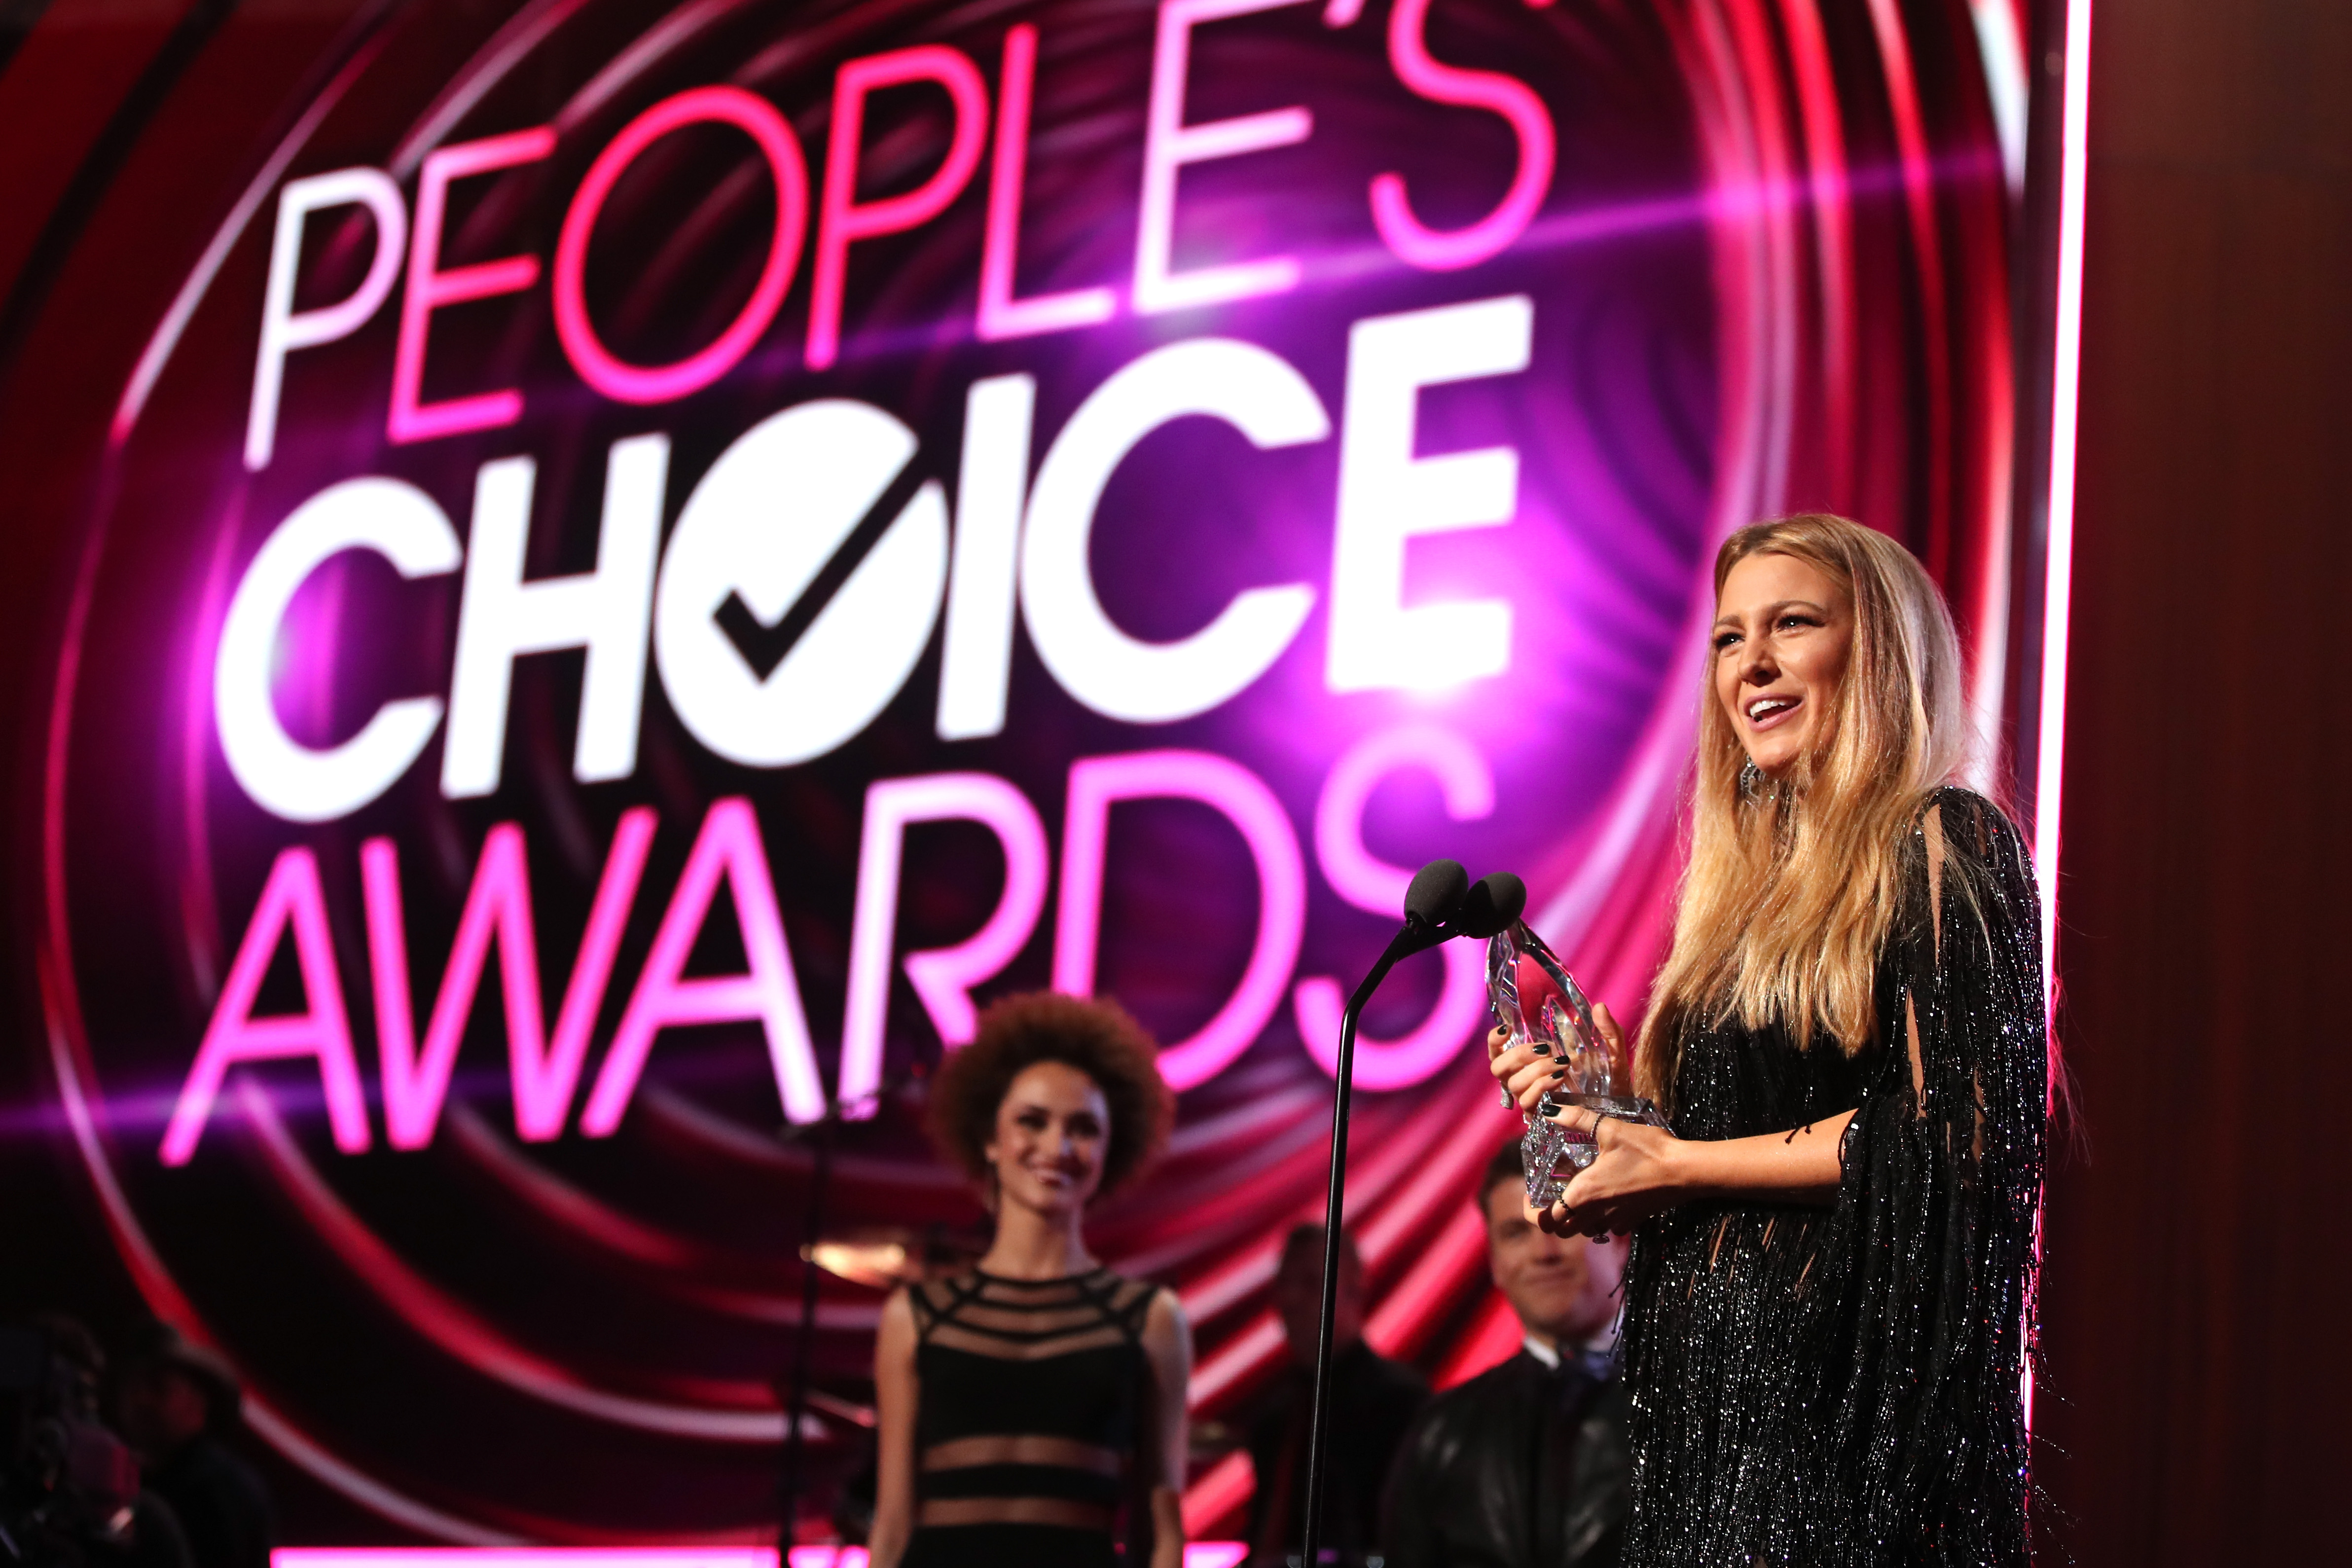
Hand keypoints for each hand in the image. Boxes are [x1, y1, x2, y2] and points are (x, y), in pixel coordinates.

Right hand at [1486, 1001, 1631, 1114]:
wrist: (1618, 1107)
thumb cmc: (1609, 1076)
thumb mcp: (1612, 1050)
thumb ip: (1607, 1029)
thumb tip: (1600, 1006)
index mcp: (1531, 1060)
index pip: (1498, 1051)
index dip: (1494, 1041)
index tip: (1507, 1029)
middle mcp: (1524, 1078)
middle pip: (1498, 1067)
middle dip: (1518, 1055)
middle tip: (1546, 1049)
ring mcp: (1530, 1097)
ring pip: (1513, 1083)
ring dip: (1535, 1070)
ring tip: (1562, 1065)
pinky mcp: (1538, 1114)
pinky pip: (1527, 1101)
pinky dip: (1541, 1087)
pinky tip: (1559, 1079)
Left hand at [1528, 1106, 1687, 1238]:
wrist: (1685, 1172)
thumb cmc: (1648, 1150)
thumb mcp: (1609, 1128)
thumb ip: (1577, 1118)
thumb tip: (1549, 1109)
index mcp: (1584, 1194)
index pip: (1547, 1221)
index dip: (1531, 1213)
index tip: (1528, 1198)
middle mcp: (1597, 1213)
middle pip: (1563, 1231)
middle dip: (1551, 1219)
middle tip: (1548, 1198)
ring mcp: (1616, 1220)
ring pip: (1585, 1231)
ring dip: (1574, 1219)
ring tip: (1573, 1195)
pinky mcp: (1633, 1220)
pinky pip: (1608, 1228)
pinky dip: (1599, 1219)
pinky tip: (1603, 1198)